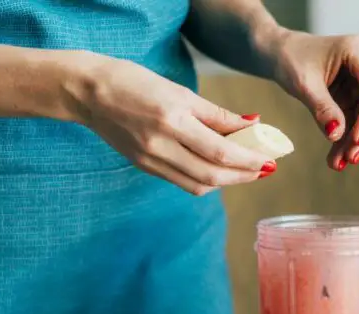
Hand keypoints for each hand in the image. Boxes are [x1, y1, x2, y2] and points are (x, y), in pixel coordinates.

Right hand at [78, 56, 275, 194]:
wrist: (88, 92)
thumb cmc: (134, 82)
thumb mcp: (179, 91)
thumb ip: (216, 114)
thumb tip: (252, 125)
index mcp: (172, 120)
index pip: (221, 152)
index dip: (249, 160)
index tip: (270, 159)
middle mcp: (161, 145)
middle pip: (212, 176)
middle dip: (244, 175)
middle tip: (265, 169)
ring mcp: (150, 160)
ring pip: (198, 185)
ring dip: (227, 182)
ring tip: (246, 171)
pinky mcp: (144, 167)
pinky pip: (182, 182)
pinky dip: (205, 180)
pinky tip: (217, 170)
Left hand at [268, 32, 358, 170]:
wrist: (279, 54)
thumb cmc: (289, 59)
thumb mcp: (303, 84)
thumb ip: (321, 108)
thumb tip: (336, 135)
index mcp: (358, 51)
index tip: (357, 142)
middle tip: (350, 159)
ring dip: (354, 142)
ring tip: (338, 164)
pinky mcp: (354, 95)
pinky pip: (354, 121)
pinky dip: (345, 139)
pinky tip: (336, 158)